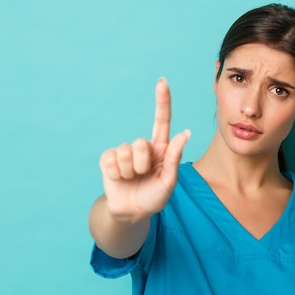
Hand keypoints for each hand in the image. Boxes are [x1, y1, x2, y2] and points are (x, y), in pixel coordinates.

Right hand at [99, 78, 189, 222]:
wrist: (132, 212)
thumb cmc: (154, 197)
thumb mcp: (169, 181)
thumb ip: (174, 157)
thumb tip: (185, 132)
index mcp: (161, 149)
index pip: (162, 121)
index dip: (162, 101)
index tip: (162, 82)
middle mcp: (142, 147)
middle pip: (141, 143)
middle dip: (143, 164)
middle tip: (144, 176)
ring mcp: (124, 152)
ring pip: (126, 152)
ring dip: (130, 171)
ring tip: (132, 179)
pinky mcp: (109, 159)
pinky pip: (111, 159)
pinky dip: (116, 173)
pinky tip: (119, 178)